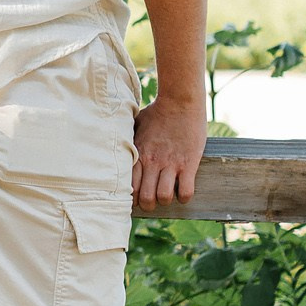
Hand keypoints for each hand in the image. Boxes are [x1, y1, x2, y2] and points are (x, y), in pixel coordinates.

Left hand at [132, 94, 206, 211]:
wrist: (180, 100)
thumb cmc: (156, 112)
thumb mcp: (135, 126)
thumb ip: (127, 140)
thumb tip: (116, 147)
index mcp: (138, 155)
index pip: (129, 188)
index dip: (132, 198)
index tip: (137, 196)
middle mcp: (153, 162)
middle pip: (146, 199)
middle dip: (149, 204)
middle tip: (153, 199)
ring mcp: (171, 164)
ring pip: (164, 198)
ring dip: (166, 200)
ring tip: (168, 194)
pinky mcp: (189, 163)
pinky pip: (186, 191)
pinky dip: (185, 197)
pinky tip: (183, 190)